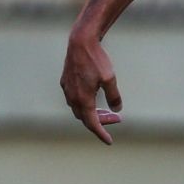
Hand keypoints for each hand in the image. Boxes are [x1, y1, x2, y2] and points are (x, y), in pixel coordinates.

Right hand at [61, 29, 122, 143]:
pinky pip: (74, 99)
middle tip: (116, 118)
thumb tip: (117, 109)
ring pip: (78, 109)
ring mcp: (67, 89)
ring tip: (106, 109)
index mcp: (83, 99)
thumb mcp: (110, 78)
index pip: (92, 123)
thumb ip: (114, 96)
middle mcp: (72, 97)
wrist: (80, 41)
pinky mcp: (65, 82)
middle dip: (100, 121)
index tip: (109, 141)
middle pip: (85, 118)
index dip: (101, 133)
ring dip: (92, 112)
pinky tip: (93, 97)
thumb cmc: (96, 59)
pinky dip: (84, 104)